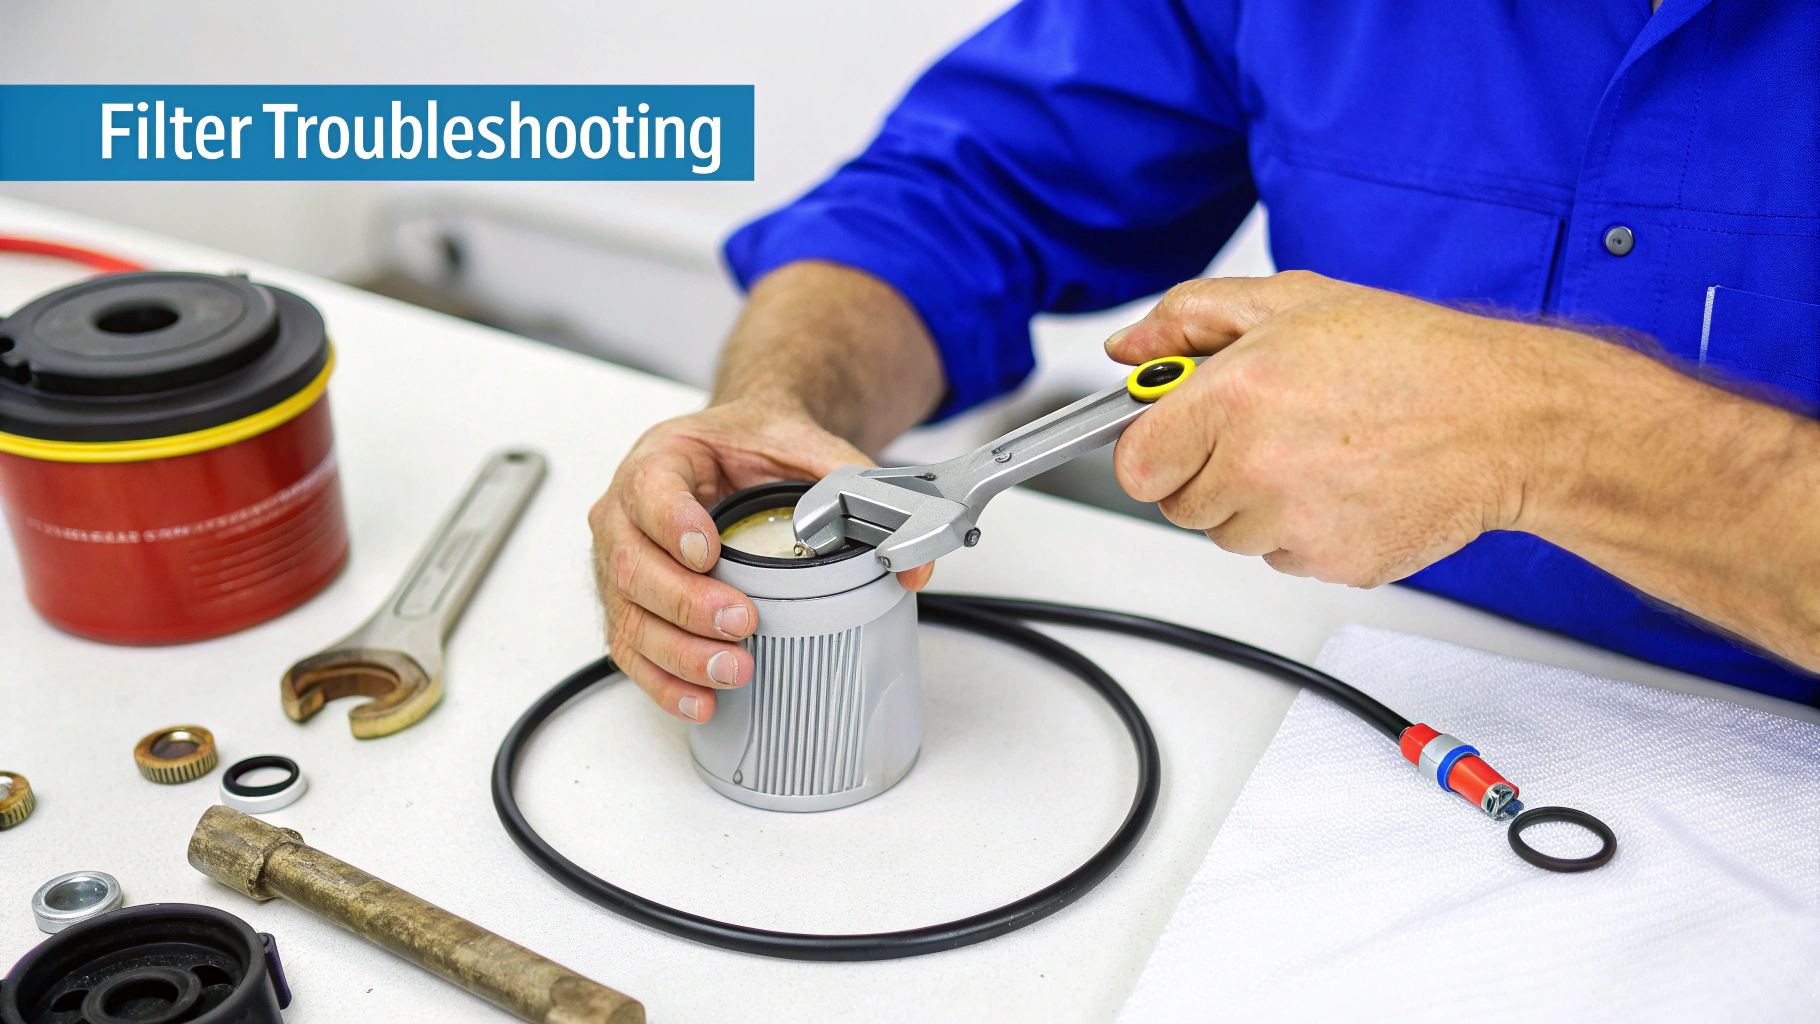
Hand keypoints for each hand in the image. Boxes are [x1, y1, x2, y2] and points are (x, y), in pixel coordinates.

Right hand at [589, 398, 934, 722]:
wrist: (735, 452)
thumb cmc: (753, 448)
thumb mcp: (803, 446)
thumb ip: (856, 487)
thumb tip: (911, 562)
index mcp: (662, 459)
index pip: (649, 490)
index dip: (672, 523)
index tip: (707, 551)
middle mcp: (626, 513)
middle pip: (634, 565)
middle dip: (687, 603)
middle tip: (742, 621)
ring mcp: (620, 563)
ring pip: (630, 615)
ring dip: (679, 652)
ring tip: (733, 669)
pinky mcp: (631, 606)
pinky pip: (632, 649)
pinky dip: (664, 681)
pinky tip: (701, 700)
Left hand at [1106, 271, 1574, 586]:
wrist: (1504, 418)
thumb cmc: (1410, 357)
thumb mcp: (1293, 303)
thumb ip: (1193, 319)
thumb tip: (1129, 348)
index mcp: (1235, 396)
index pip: (1136, 464)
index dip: (1153, 450)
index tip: (1174, 438)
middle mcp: (1257, 466)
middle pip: (1179, 505)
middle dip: (1208, 472)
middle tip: (1267, 431)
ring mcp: (1295, 524)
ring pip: (1230, 535)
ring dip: (1256, 503)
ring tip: (1317, 453)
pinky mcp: (1332, 564)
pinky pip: (1283, 557)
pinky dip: (1304, 529)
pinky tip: (1346, 486)